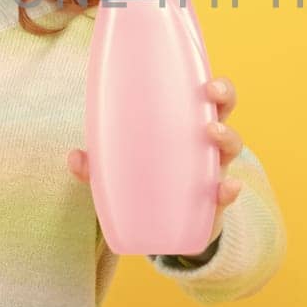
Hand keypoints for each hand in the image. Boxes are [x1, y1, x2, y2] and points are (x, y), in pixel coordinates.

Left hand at [67, 76, 244, 247]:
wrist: (165, 231)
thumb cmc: (146, 185)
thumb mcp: (121, 171)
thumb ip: (98, 165)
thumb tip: (75, 157)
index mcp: (186, 126)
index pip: (204, 97)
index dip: (211, 82)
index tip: (205, 75)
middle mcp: (205, 145)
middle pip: (224, 112)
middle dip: (224, 97)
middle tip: (210, 93)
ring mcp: (213, 172)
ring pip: (231, 148)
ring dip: (226, 137)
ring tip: (211, 132)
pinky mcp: (215, 203)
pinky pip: (226, 193)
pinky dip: (229, 190)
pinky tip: (226, 187)